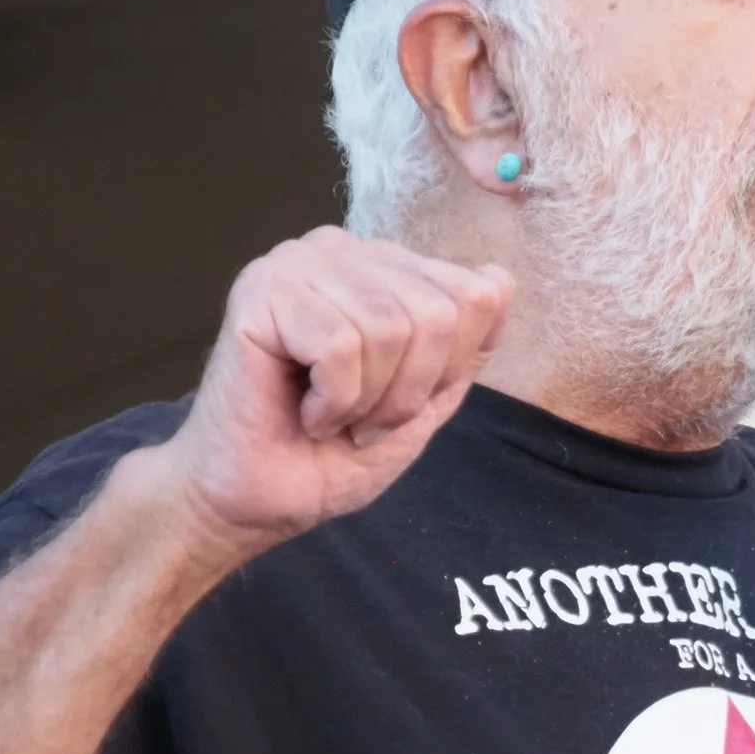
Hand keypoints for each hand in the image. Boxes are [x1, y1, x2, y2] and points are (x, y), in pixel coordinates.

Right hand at [152, 227, 509, 564]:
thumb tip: (497, 278)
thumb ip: (465, 346)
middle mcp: (343, 251)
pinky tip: (302, 409)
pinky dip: (333, 400)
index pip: (474, 295)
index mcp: (385, 268)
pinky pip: (341, 346)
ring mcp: (299, 263)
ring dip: (368, 400)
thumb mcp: (425, 402)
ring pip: (391, 327)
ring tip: (330, 415)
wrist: (257, 502)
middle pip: (439, 312)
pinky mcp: (262, 290)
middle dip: (409, 391)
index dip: (446, 371)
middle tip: (360, 419)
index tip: (395, 404)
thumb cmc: (331, 455)